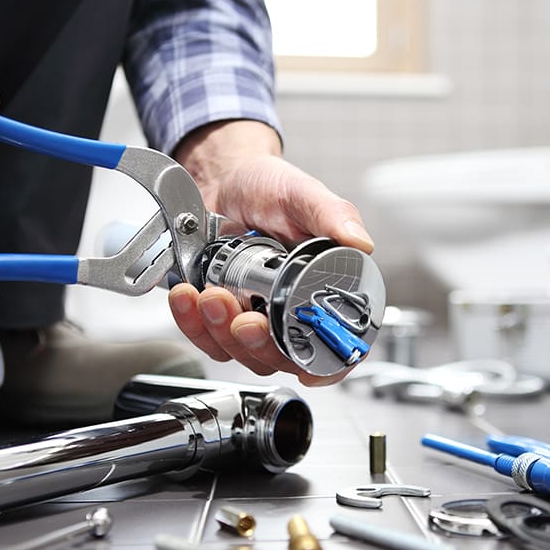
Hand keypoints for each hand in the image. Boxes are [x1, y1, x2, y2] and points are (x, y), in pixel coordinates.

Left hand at [169, 120, 373, 385]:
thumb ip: (333, 215)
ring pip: (242, 353)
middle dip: (259, 344)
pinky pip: (207, 338)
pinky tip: (189, 298)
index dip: (329, 367)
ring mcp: (255, 317)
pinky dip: (194, 323)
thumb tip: (360, 242)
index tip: (307, 370)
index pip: (338, 344)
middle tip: (244, 316)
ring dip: (223, 332)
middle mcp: (292, 311)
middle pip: (284, 357)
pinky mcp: (219, 317)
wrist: (223, 179)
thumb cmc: (270, 188)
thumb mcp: (303, 194)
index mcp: (324, 290)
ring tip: (212, 295)